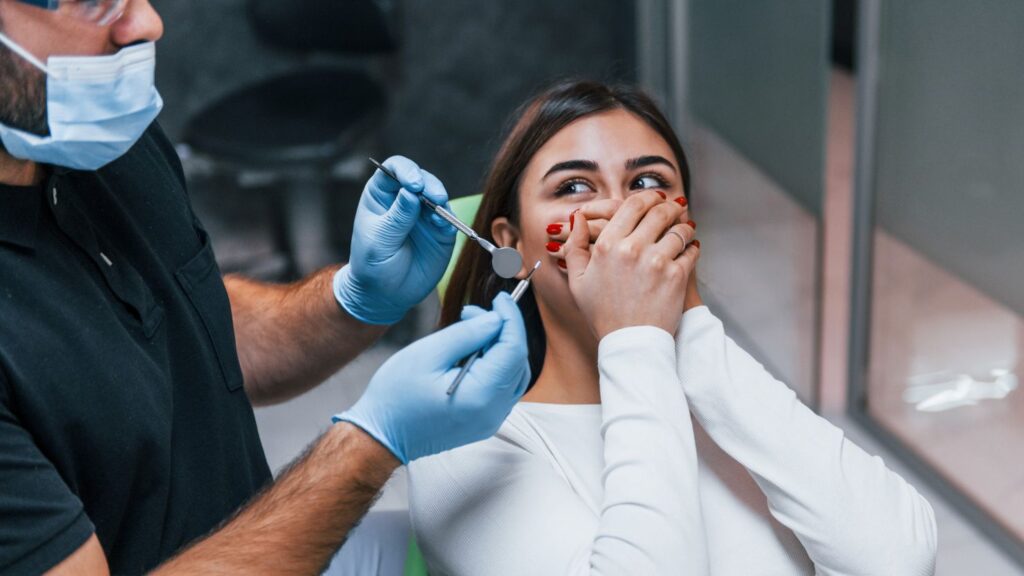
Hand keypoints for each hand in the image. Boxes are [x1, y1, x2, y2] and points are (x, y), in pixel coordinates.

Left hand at [333, 156, 456, 324]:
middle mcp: (405, 200)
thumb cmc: (373, 265)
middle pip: (421, 178)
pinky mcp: (440, 231)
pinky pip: (449, 218)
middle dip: (429, 184)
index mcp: (382, 195)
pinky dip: (449, 219)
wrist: (386, 294)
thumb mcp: (379, 241)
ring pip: (438, 194)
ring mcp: (424, 215)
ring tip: (438, 211)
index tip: (413, 185)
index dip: (406, 171)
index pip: (395, 170)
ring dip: (441, 199)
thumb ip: (396, 217)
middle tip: (434, 198)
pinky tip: (443, 225)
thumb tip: (410, 192)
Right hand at [333, 293, 529, 463]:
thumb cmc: (396, 395)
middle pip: (517, 361)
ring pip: (513, 374)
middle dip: (502, 331)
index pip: (513, 350)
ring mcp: (491, 420)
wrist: (381, 437)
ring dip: (499, 347)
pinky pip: (502, 388)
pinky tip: (474, 352)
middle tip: (472, 313)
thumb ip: (467, 334)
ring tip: (470, 329)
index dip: (510, 319)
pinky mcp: (485, 421)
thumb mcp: (428, 354)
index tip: (501, 298)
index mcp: (481, 396)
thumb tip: (496, 319)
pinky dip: (495, 365)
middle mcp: (493, 412)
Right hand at [546, 194, 701, 310]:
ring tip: (684, 230)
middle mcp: (632, 249)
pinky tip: (689, 250)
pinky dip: (692, 247)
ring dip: (683, 226)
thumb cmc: (603, 314)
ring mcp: (656, 261)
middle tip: (673, 209)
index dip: (647, 198)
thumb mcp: (578, 281)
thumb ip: (575, 245)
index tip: (654, 199)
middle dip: (669, 207)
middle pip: (659, 211)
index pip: (632, 205)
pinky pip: (691, 250)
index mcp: (607, 246)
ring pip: (678, 228)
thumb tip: (578, 218)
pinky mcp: (676, 275)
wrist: (630, 343)